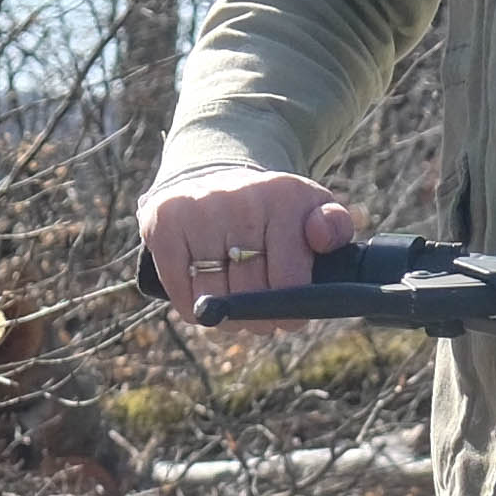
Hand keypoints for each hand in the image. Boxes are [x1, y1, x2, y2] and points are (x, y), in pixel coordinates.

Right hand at [140, 169, 358, 315]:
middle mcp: (237, 198)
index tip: (292, 313)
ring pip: (214, 299)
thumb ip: (334, 226)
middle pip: (249, 294)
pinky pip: (181, 294)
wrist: (215, 178)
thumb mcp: (311, 210)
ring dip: (228, 317)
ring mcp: (196, 210)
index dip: (291, 309)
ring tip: (238, 307)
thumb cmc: (272, 210)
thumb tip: (320, 238)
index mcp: (282, 197)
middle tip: (264, 313)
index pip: (288, 281)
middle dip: (260, 316)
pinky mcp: (162, 223)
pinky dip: (195, 308)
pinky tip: (208, 296)